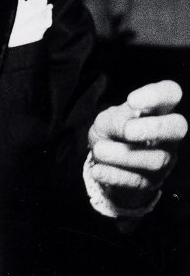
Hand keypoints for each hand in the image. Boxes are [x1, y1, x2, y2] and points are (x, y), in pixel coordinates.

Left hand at [88, 80, 186, 211]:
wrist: (107, 162)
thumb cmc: (112, 131)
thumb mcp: (108, 120)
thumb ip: (117, 120)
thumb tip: (127, 128)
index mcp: (157, 110)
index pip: (170, 93)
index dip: (157, 94)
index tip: (131, 101)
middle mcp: (167, 135)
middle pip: (178, 127)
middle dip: (154, 128)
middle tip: (128, 131)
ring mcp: (163, 159)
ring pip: (155, 159)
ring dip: (123, 155)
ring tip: (100, 150)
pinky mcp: (150, 182)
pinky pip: (137, 181)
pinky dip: (114, 175)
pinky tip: (98, 170)